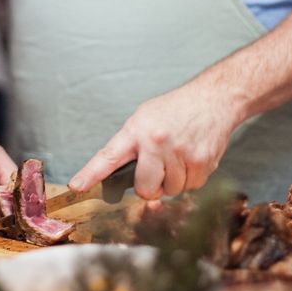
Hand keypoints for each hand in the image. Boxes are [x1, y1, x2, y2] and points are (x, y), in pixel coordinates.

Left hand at [69, 79, 238, 200]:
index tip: (77, 186)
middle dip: (149, 186)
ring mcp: (180, 153)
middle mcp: (157, 142)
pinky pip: (190, 188)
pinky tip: (191, 157)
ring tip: (178, 156)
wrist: (214, 99)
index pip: (109, 156)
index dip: (91, 174)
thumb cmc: (177, 109)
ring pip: (170, 191)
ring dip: (173, 180)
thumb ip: (132, 144)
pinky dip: (190, 178)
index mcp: (137, 130)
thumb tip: (118, 174)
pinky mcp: (202, 163)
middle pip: (145, 188)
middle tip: (156, 169)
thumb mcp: (145, 117)